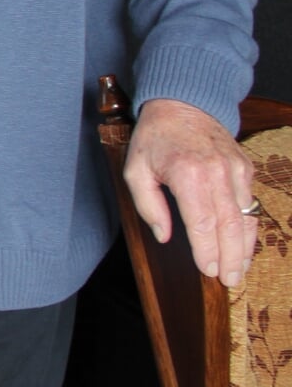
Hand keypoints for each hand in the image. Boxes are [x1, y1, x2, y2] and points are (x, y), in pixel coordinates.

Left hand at [124, 97, 256, 286]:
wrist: (183, 105)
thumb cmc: (154, 138)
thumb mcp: (136, 169)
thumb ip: (148, 205)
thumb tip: (165, 236)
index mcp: (187, 174)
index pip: (202, 222)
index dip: (207, 251)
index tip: (208, 271)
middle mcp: (216, 173)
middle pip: (229, 225)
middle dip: (230, 258)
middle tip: (229, 281)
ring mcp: (236, 170)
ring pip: (245, 217)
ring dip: (244, 248)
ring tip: (239, 271)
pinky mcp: (245, 169)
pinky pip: (250, 204)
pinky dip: (249, 228)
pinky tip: (244, 246)